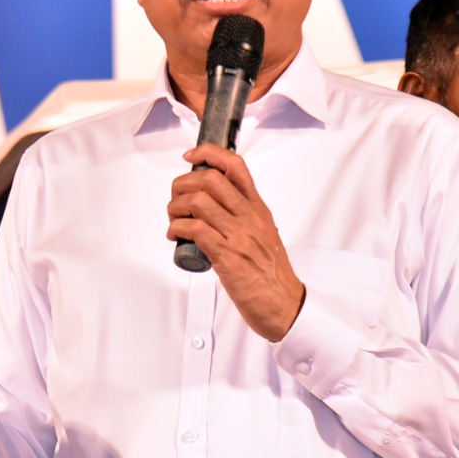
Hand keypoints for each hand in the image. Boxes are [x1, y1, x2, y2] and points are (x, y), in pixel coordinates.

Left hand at [166, 144, 304, 340]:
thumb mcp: (264, 234)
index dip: (209, 153)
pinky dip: (177, 228)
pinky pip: (195, 229)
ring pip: (198, 202)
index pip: (236, 167)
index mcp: (258, 209)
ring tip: (173, 220)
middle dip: (182, 184)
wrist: (284, 304)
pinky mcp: (227, 256)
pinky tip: (174, 235)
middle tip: (175, 199)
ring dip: (176, 208)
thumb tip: (217, 205)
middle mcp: (249, 217)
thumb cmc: (271, 273)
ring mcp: (239, 235)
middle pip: (210, 180)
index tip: (191, 156)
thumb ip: (244, 217)